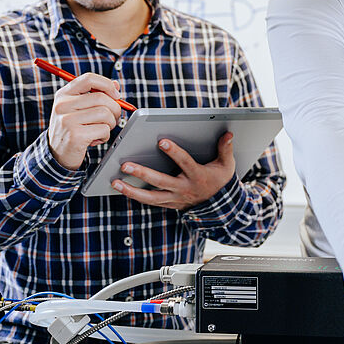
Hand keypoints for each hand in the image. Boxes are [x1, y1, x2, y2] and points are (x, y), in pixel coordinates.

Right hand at [46, 73, 123, 170]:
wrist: (58, 154)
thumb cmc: (74, 129)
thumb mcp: (80, 109)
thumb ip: (96, 94)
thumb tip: (116, 85)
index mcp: (64, 94)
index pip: (89, 78)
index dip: (107, 84)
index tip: (116, 95)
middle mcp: (63, 105)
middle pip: (101, 98)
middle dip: (114, 109)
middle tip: (113, 118)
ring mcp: (67, 120)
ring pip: (105, 114)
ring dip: (110, 124)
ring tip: (102, 129)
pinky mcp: (75, 135)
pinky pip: (104, 130)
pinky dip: (106, 136)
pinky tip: (96, 139)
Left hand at [113, 132, 236, 209]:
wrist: (220, 209)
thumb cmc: (220, 181)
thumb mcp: (227, 166)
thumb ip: (225, 149)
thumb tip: (228, 134)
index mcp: (198, 177)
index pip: (185, 163)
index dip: (174, 153)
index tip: (161, 141)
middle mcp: (184, 189)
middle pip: (160, 181)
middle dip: (143, 173)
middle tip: (125, 164)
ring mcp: (174, 199)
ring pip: (150, 197)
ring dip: (131, 190)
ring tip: (115, 182)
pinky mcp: (168, 204)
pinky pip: (149, 201)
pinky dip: (135, 196)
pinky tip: (121, 188)